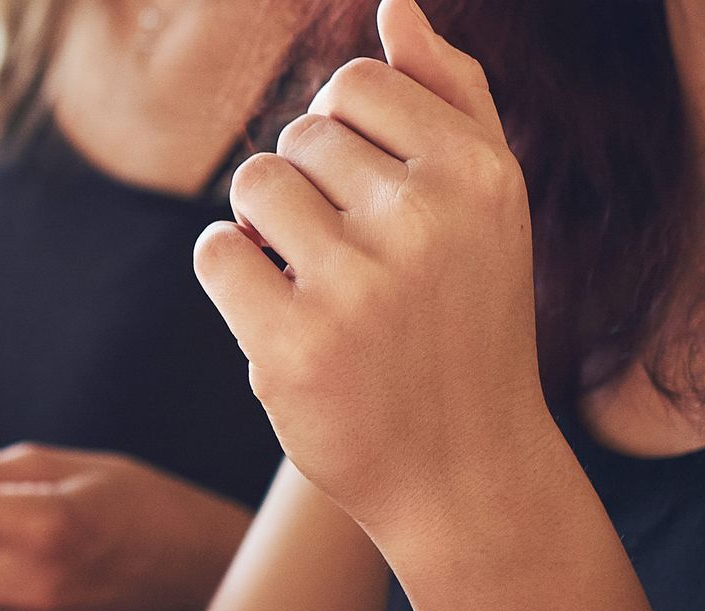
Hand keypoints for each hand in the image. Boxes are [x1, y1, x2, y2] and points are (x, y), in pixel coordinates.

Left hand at [193, 0, 556, 538]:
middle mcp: (420, 221)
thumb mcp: (489, 208)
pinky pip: (215, 252)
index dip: (335, 132)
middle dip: (298, 186)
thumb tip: (394, 2)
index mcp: (476, 174)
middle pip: (297, 137)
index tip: (353, 192)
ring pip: (252, 184)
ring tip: (297, 273)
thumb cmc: (465, 327)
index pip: (355, 84)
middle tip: (330, 253)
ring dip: (256, 224)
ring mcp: (353, 287)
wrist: (460, 469)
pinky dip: (226, 269)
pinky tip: (263, 306)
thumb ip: (452, 96)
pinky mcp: (291, 347)